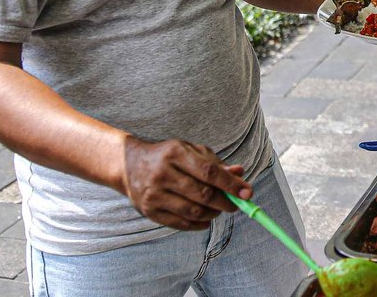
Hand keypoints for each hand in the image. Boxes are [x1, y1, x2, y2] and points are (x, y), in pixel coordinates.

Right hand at [121, 136, 251, 230]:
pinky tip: (206, 220)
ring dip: (213, 214)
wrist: (129, 164)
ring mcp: (154, 194)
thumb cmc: (168, 156)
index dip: (231, 185)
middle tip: (235, 205)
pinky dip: (198, 225)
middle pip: (202, 194)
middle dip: (225, 202)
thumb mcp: (191, 151)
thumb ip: (216, 164)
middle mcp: (162, 173)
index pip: (209, 172)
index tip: (248, 193)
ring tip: (218, 210)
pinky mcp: (149, 211)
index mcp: (175, 153)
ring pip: (193, 212)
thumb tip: (240, 175)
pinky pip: (180, 224)